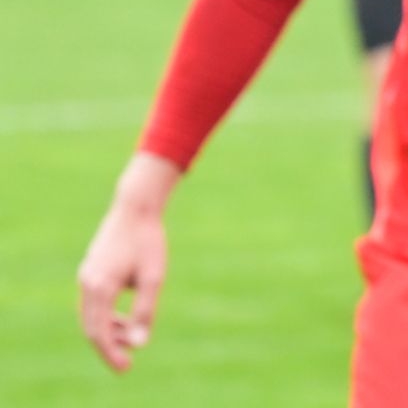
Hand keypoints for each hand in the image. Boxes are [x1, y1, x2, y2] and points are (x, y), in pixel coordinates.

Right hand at [77, 157, 177, 372]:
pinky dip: (105, 315)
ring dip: (108, 330)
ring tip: (130, 339)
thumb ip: (144, 311)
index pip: (99, 333)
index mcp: (100, 287)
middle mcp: (87, 283)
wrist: (136, 208)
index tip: (126, 368)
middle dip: (108, 347)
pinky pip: (92, 302)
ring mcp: (86, 275)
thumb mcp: (153, 277)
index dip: (111, 353)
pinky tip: (123, 320)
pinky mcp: (90, 269)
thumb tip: (140, 343)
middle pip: (91, 327)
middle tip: (127, 363)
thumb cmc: (149, 241)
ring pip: (90, 315)